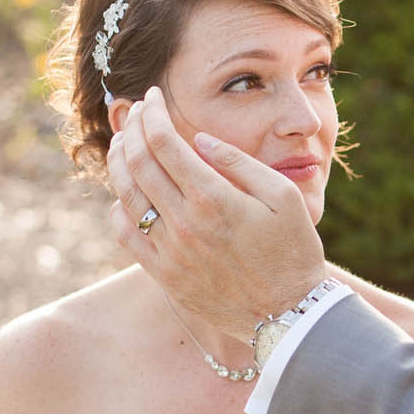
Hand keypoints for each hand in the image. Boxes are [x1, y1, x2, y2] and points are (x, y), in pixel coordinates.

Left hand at [108, 89, 326, 339]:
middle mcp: (184, 223)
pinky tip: (125, 195)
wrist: (290, 315)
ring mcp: (170, 252)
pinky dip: (119, 209)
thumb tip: (198, 140)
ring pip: (126, 196)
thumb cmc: (294, 252)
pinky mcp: (165, 276)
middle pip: (138, 163)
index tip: (151, 98)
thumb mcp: (282, 198)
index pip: (164, 143)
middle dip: (130, 129)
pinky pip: (127, 236)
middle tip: (133, 112)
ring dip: (119, 162)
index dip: (151, 114)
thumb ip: (239, 163)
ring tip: (122, 143)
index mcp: (213, 198)